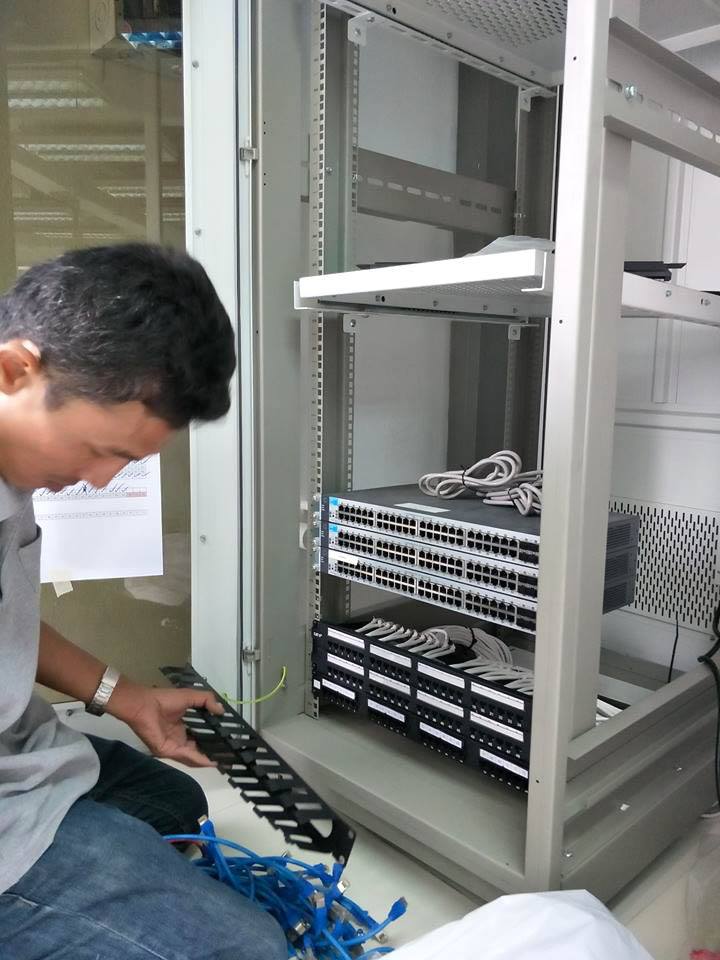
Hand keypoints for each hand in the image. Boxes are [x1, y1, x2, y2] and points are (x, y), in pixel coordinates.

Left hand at [108, 680, 224, 766]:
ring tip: (223, 762)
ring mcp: (173, 746)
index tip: (227, 740)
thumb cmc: (164, 700)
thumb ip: (206, 701)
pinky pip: (186, 756)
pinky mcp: (168, 751)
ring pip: (193, 756)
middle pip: (198, 749)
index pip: (200, 736)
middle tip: (228, 755)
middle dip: (212, 752)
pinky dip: (199, 759)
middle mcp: (179, 739)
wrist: (144, 705)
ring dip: (207, 759)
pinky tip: (211, 761)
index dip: (213, 739)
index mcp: (182, 727)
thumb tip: (221, 711)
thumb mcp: (190, 696)